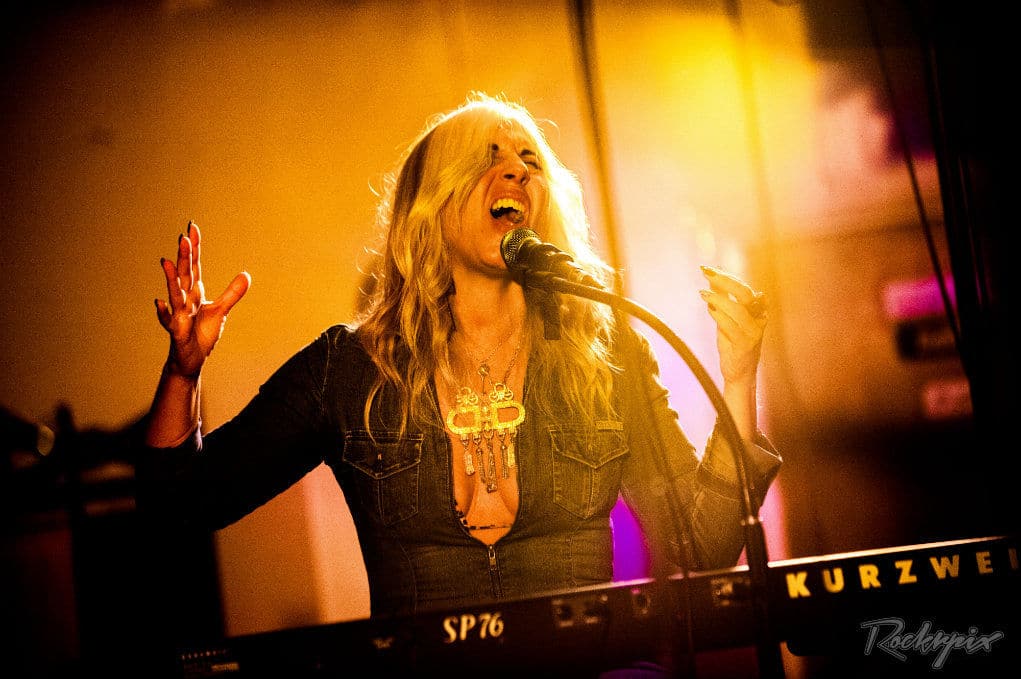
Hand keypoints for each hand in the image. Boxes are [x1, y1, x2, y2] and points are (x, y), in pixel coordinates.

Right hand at [155, 221, 249, 377]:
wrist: (190, 359)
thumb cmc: (201, 334)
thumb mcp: (220, 311)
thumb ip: (232, 293)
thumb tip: (246, 274)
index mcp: (194, 293)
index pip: (194, 266)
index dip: (194, 248)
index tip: (192, 228)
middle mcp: (185, 300)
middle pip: (185, 275)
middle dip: (185, 257)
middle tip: (183, 237)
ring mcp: (179, 315)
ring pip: (175, 295)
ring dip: (171, 279)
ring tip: (167, 262)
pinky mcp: (177, 332)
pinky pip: (169, 322)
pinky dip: (163, 313)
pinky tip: (158, 303)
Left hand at [699, 265, 766, 385]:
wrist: (739, 373)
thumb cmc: (733, 344)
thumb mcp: (726, 318)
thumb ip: (722, 298)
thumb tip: (714, 276)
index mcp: (756, 311)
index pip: (743, 288)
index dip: (726, 277)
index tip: (707, 269)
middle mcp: (759, 320)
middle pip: (745, 294)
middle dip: (725, 282)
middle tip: (706, 274)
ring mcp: (754, 333)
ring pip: (738, 310)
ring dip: (718, 299)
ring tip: (702, 294)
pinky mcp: (745, 346)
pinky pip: (732, 327)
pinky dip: (720, 316)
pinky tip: (709, 309)